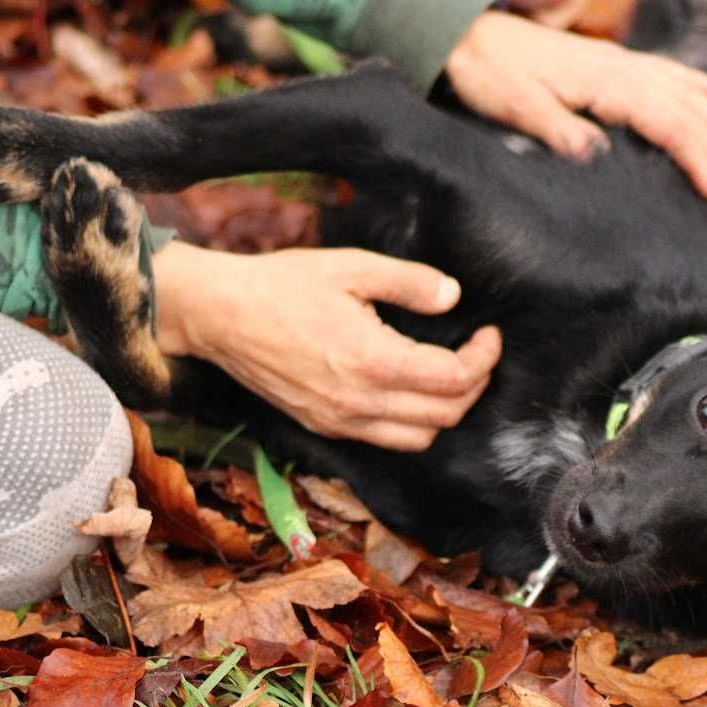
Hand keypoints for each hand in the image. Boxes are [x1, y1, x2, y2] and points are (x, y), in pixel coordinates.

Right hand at [153, 241, 501, 450]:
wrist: (218, 314)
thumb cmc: (282, 285)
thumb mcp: (352, 266)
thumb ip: (409, 282)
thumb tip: (452, 296)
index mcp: (372, 361)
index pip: (454, 379)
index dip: (484, 358)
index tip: (489, 334)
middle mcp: (359, 403)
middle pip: (445, 416)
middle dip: (473, 385)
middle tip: (476, 353)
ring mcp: (340, 421)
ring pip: (419, 438)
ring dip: (445, 411)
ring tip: (449, 375)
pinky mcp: (324, 427)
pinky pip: (385, 440)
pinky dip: (412, 423)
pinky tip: (410, 390)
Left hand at [445, 10, 706, 202]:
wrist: (467, 36)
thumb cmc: (491, 75)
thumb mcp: (518, 108)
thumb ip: (559, 131)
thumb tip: (597, 157)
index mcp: (606, 84)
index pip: (667, 125)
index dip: (698, 160)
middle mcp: (621, 70)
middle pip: (684, 111)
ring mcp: (618, 63)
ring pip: (681, 92)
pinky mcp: (609, 62)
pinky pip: (665, 72)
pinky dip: (694, 83)